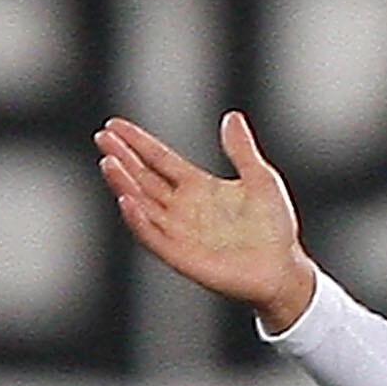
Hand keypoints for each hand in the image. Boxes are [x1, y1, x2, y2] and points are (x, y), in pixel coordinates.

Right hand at [95, 109, 316, 334]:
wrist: (284, 268)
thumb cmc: (274, 227)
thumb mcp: (261, 179)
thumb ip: (241, 150)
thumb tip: (231, 117)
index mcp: (197, 187)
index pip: (159, 160)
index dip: (137, 143)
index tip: (114, 125)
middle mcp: (182, 208)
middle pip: (144, 179)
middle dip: (122, 158)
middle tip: (102, 138)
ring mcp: (179, 232)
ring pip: (142, 204)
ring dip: (124, 184)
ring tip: (109, 162)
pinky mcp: (181, 256)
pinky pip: (153, 237)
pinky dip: (138, 220)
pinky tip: (127, 200)